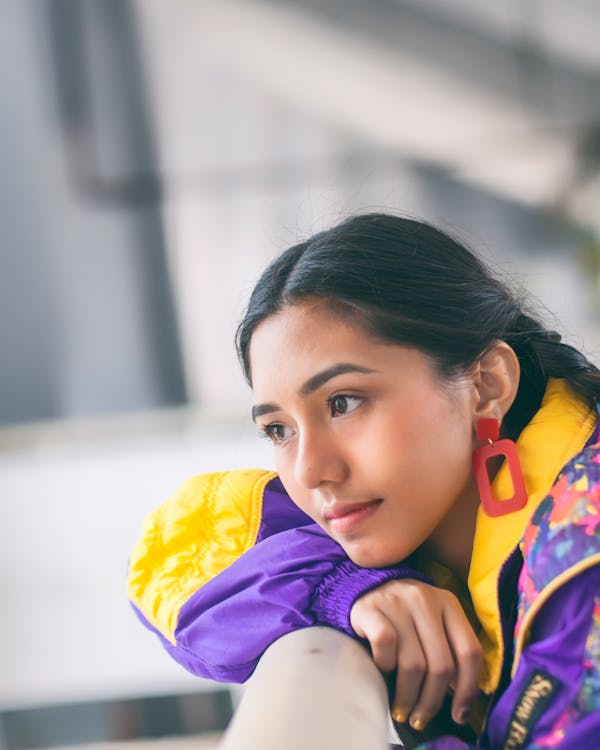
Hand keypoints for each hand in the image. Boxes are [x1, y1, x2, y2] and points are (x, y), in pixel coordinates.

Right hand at [350, 579, 481, 731]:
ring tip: (402, 709)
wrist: (362, 586)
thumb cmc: (403, 615)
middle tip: (420, 718)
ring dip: (408, 695)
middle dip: (432, 701)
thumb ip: (449, 650)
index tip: (458, 715)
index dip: (468, 690)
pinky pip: (385, 646)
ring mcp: (397, 601)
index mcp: (449, 603)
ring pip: (414, 663)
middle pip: (441, 665)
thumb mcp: (432, 623)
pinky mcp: (371, 607)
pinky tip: (383, 671)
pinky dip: (385, 665)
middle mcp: (426, 598)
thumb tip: (461, 702)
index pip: (470, 652)